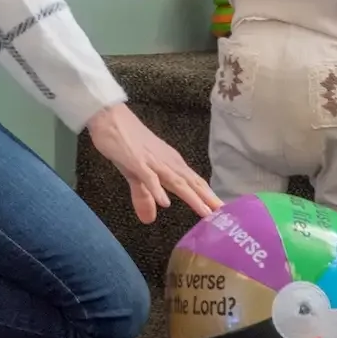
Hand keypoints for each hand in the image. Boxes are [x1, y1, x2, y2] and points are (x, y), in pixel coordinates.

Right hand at [87, 103, 220, 222]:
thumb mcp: (136, 174)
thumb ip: (144, 195)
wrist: (110, 117)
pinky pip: (148, 177)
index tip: (224, 212)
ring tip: (206, 212)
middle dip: (208, 199)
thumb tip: (150, 219)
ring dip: (192, 197)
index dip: (209, 197)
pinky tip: (165, 203)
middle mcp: (167, 162)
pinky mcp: (136, 161)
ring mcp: (153, 161)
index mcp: (170, 164)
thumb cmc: (126, 143)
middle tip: (226, 214)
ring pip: (176, 181)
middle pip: (191, 183)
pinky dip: (157, 190)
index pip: (194, 183)